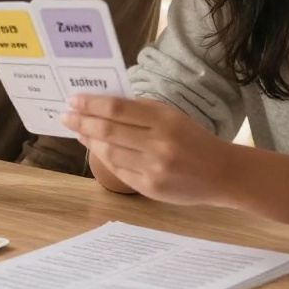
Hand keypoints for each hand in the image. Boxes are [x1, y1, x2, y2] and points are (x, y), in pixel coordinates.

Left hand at [62, 96, 234, 205]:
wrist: (222, 173)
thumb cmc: (194, 139)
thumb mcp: (172, 116)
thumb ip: (141, 111)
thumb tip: (102, 106)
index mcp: (164, 119)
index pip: (118, 108)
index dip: (92, 104)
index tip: (73, 99)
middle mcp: (158, 143)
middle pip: (109, 130)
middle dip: (83, 121)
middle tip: (66, 114)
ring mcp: (153, 168)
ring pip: (110, 152)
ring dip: (89, 140)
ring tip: (77, 130)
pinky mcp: (150, 188)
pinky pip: (119, 171)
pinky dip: (103, 158)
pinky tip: (94, 148)